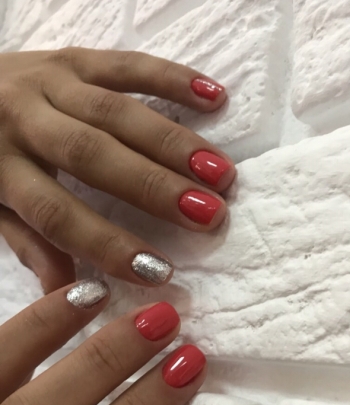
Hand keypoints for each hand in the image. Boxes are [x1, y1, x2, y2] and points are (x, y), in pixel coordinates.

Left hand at [0, 48, 233, 292]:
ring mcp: (50, 81)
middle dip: (156, 186)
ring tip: (221, 172)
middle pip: (94, 155)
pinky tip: (214, 98)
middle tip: (209, 215)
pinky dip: (172, 78)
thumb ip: (29, 244)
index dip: (108, 245)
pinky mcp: (73, 57)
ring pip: (117, 110)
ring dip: (174, 141)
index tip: (159, 272)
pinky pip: (125, 64)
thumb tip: (73, 296)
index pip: (56, 214)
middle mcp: (23, 119)